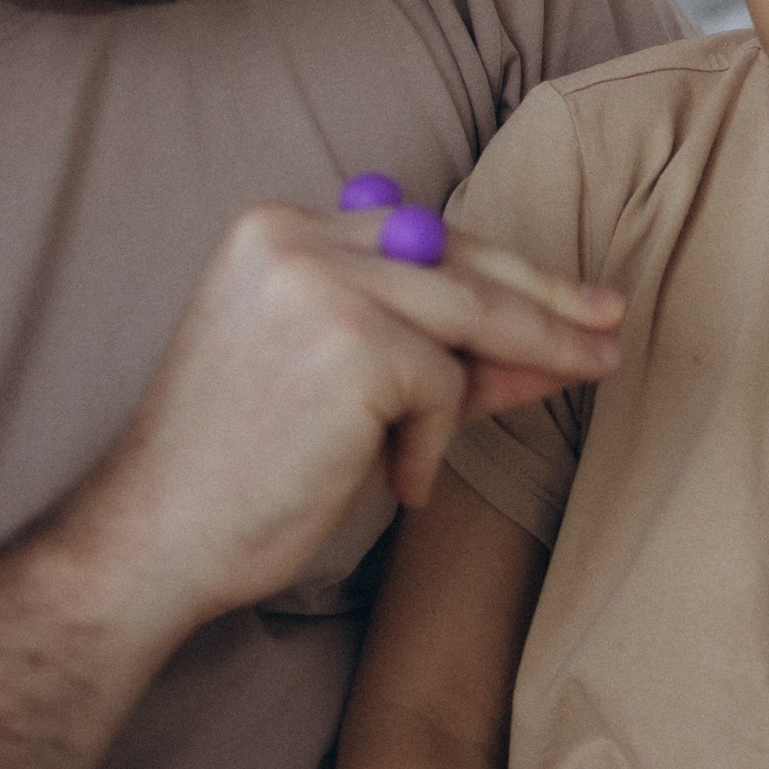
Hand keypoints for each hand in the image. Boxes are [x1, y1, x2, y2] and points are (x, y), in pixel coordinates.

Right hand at [72, 203, 625, 640]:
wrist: (154, 539)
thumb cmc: (242, 474)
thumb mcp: (344, 391)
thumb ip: (434, 352)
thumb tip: (553, 340)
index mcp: (275, 229)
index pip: (419, 234)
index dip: (501, 270)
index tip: (570, 297)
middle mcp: (294, 237)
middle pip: (457, 254)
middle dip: (547, 295)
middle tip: (614, 322)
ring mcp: (319, 284)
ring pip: (470, 312)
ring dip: (529, 358)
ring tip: (584, 377)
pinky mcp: (350, 342)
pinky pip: (444, 383)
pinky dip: (433, 442)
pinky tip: (395, 483)